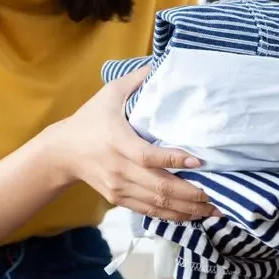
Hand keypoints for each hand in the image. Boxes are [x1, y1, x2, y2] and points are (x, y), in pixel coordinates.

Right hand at [45, 67, 220, 221]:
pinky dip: (171, 216)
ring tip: (212, 210)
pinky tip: (191, 216)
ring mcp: (119, 187)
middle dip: (191, 194)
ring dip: (186, 210)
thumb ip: (136, 80)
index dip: (175, 161)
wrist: (61, 152)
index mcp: (119, 142)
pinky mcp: (118, 199)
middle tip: (217, 196)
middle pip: (159, 187)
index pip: (149, 156)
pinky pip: (149, 211)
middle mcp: (120, 169)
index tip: (199, 161)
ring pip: (157, 204)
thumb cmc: (89, 119)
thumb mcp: (109, 93)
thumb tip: (162, 62)